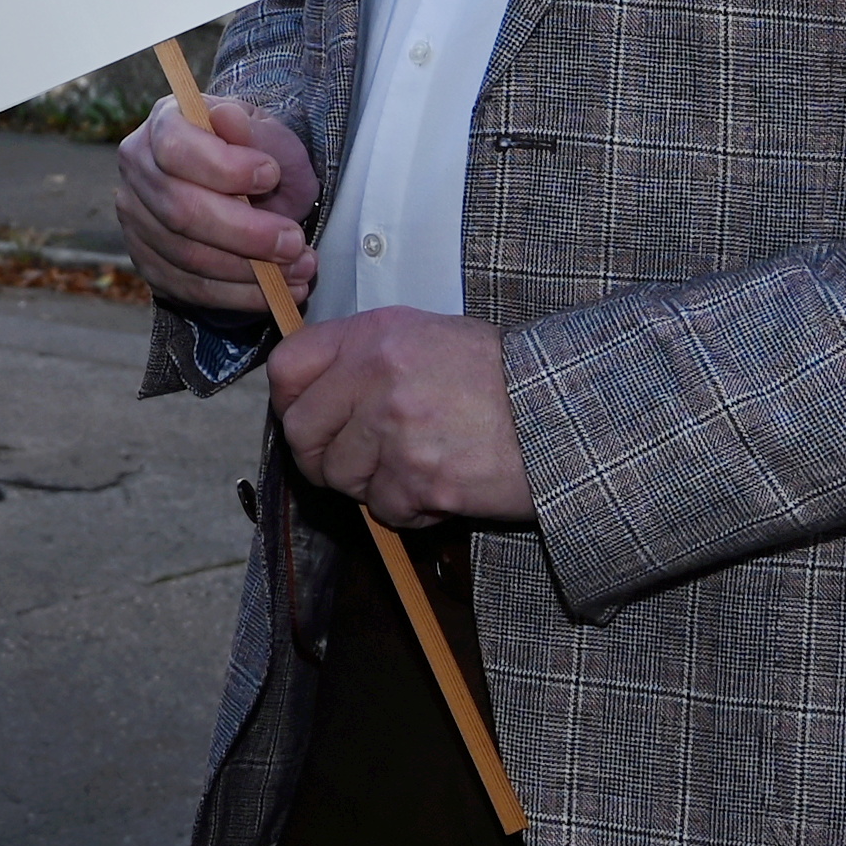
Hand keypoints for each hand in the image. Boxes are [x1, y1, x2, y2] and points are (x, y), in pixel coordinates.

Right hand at [115, 88, 318, 312]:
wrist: (253, 190)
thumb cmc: (259, 156)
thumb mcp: (270, 135)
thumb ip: (254, 132)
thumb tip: (227, 118)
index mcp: (164, 124)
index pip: (175, 148)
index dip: (223, 167)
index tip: (271, 175)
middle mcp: (138, 170)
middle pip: (179, 210)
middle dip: (244, 233)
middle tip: (294, 242)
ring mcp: (137, 220)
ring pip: (187, 256)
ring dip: (249, 271)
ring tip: (300, 268)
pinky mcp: (148, 262)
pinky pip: (190, 289)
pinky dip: (239, 296)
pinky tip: (278, 291)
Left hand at [268, 309, 536, 525]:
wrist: (559, 411)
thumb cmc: (498, 375)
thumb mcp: (426, 335)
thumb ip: (364, 356)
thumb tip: (316, 388)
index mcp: (373, 336)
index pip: (285, 369)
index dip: (289, 402)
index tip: (307, 416)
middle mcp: (376, 378)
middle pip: (302, 434)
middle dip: (321, 456)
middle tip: (353, 460)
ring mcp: (396, 432)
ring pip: (341, 478)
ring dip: (370, 483)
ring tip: (413, 464)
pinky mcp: (420, 481)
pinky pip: (384, 509)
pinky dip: (407, 508)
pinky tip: (438, 484)